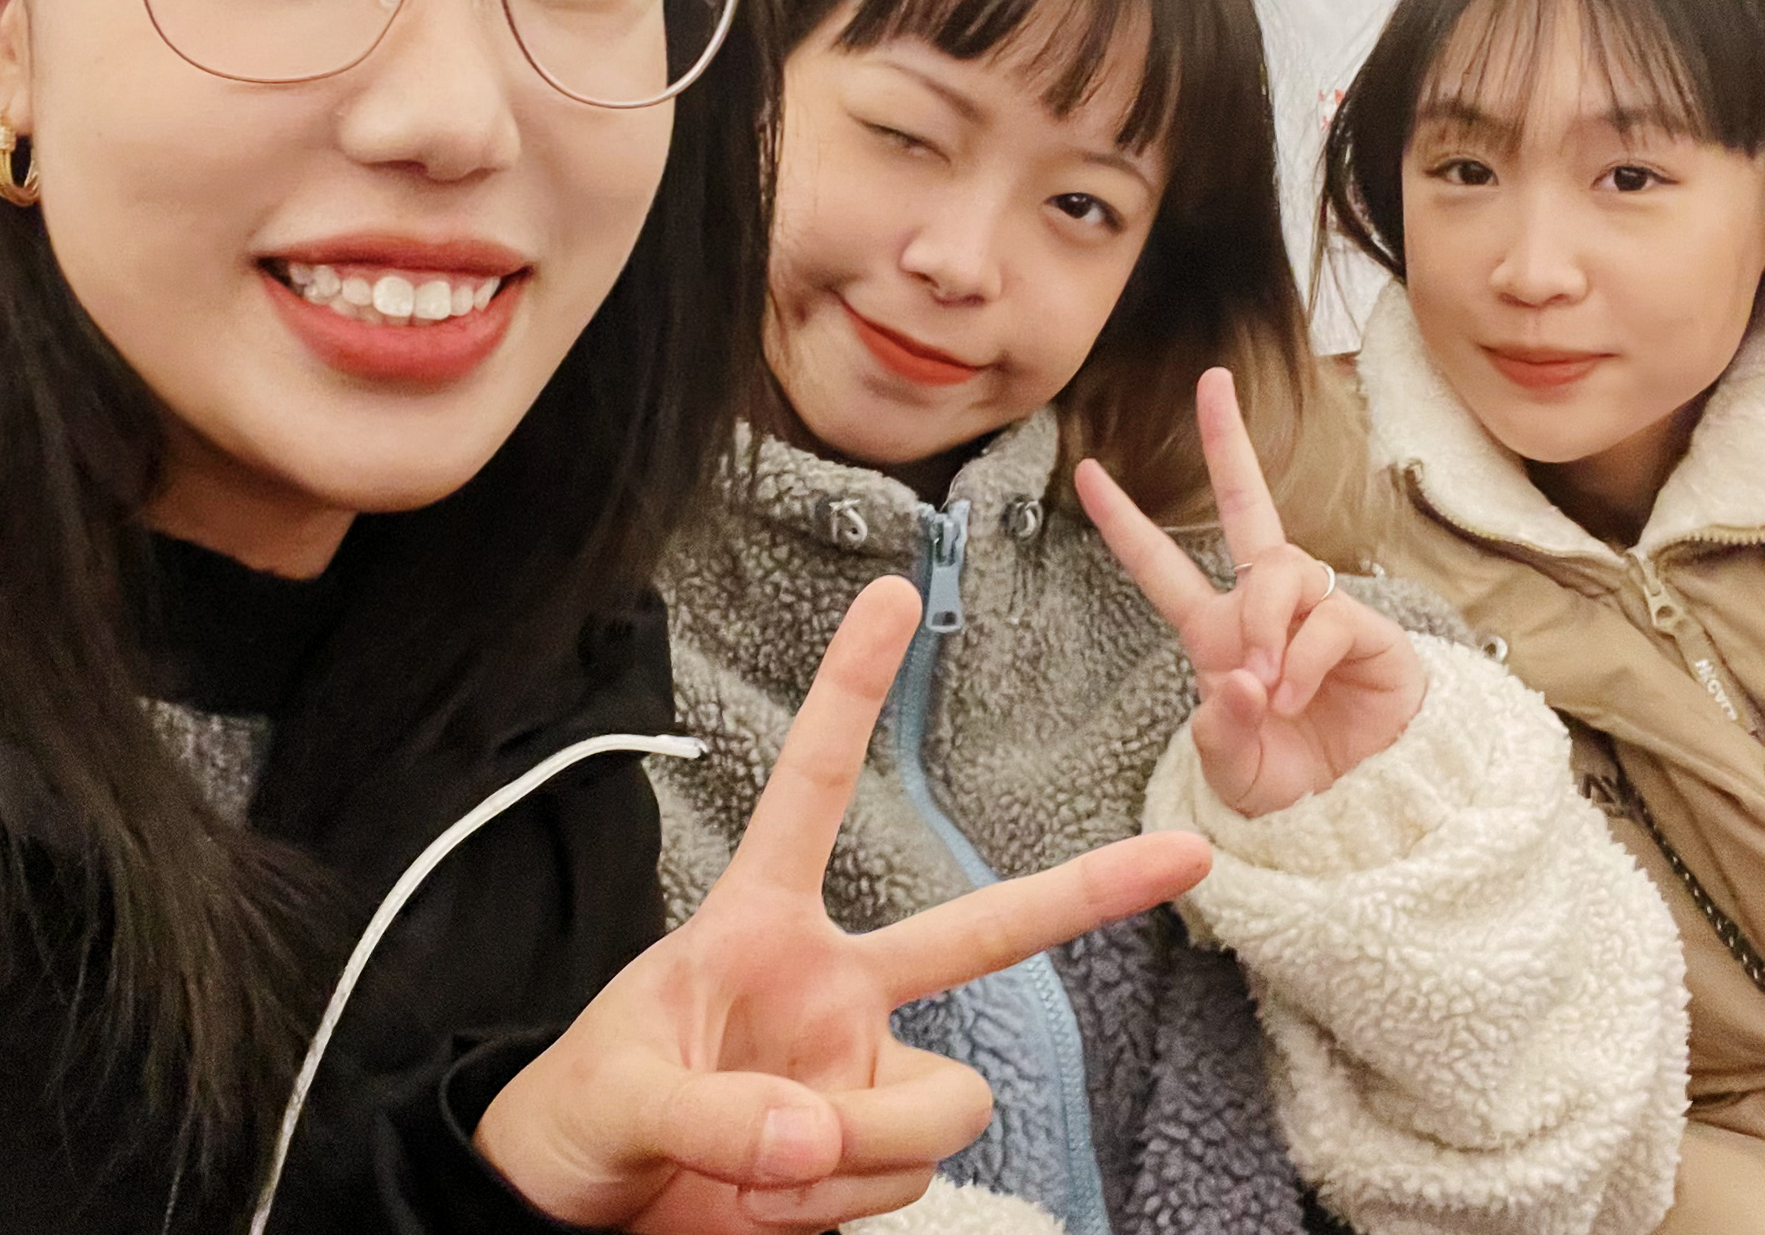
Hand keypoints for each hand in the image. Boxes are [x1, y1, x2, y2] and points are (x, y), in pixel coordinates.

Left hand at [474, 577, 1210, 1231]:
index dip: (852, 691)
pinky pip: (908, 1175)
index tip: (897, 591)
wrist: (584, 1220)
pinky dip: (841, 1202)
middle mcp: (832, 987)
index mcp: (756, 927)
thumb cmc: (579, 1122)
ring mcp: (862, 1070)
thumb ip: (718, 1114)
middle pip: (977, 933)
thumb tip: (819, 1136)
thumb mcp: (618, 1095)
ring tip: (756, 1176)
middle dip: (1085, 892)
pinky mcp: (874, 1151)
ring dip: (858, 1151)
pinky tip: (774, 1203)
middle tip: (1185, 854)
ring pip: (940, 1105)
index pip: (809, 791)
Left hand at [1079, 366, 1427, 817]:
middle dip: (1229, 442)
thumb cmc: (1289, 781)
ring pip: (1280, 570)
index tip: (1087, 470)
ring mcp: (1318, 612)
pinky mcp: (1366, 630)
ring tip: (1270, 688)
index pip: (1163, 568)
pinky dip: (1303, 657)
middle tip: (1213, 382)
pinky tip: (1296, 694)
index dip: (1126, 523)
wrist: (1360, 808)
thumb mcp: (1233, 771)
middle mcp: (1266, 609)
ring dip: (1266, 623)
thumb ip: (1223, 733)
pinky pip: (1326, 618)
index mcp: (1217, 633)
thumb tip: (1242, 680)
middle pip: (1249, 508)